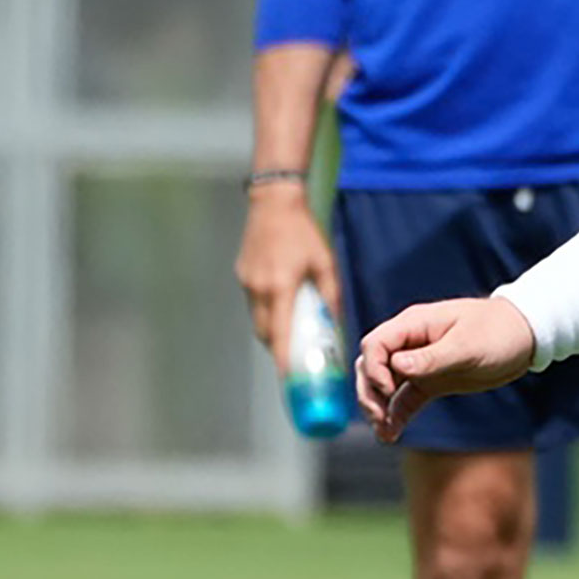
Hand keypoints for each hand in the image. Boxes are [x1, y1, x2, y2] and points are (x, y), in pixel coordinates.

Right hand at [235, 183, 338, 362]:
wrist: (274, 203)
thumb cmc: (304, 232)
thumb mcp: (325, 263)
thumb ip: (330, 295)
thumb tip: (336, 321)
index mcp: (280, 287)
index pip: (280, 333)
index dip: (283, 357)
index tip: (287, 376)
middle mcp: (259, 288)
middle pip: (265, 332)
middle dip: (279, 348)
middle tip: (296, 357)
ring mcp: (247, 282)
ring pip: (258, 319)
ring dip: (273, 330)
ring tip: (291, 333)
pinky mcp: (242, 274)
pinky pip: (254, 303)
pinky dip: (267, 311)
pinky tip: (281, 305)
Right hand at [355, 296, 533, 440]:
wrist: (525, 338)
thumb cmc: (499, 332)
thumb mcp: (468, 346)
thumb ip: (433, 357)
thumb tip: (397, 366)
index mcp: (415, 324)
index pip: (376, 344)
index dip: (374, 368)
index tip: (388, 389)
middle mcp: (411, 342)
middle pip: (371, 365)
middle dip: (369, 391)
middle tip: (378, 417)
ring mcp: (419, 362)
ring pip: (383, 384)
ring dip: (378, 406)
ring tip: (384, 431)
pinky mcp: (431, 381)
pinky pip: (404, 399)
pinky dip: (395, 415)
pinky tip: (391, 435)